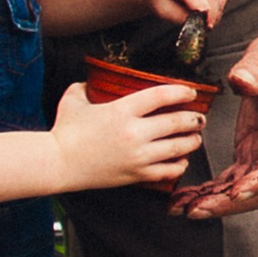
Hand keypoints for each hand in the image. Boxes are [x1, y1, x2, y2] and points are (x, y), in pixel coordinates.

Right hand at [50, 79, 206, 190]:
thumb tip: (89, 82)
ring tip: (195, 138)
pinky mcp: (135, 174)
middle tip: (200, 118)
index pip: (161, 95)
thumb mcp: (73, 100)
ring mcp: (137, 156)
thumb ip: (84, 87)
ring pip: (177, 148)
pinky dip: (178, 165)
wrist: (57, 163)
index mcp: (122, 110)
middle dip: (194, 119)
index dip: (181, 91)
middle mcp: (134, 132)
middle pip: (177, 122)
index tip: (191, 92)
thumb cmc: (64, 132)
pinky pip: (167, 171)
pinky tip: (181, 161)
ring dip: (191, 141)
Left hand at [177, 4, 257, 217]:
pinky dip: (212, 190)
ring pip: (244, 189)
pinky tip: (190, 196)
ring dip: (216, 202)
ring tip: (184, 207)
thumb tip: (242, 81)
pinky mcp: (251, 150)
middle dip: (229, 203)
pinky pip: (233, 179)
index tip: (236, 192)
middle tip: (197, 208)